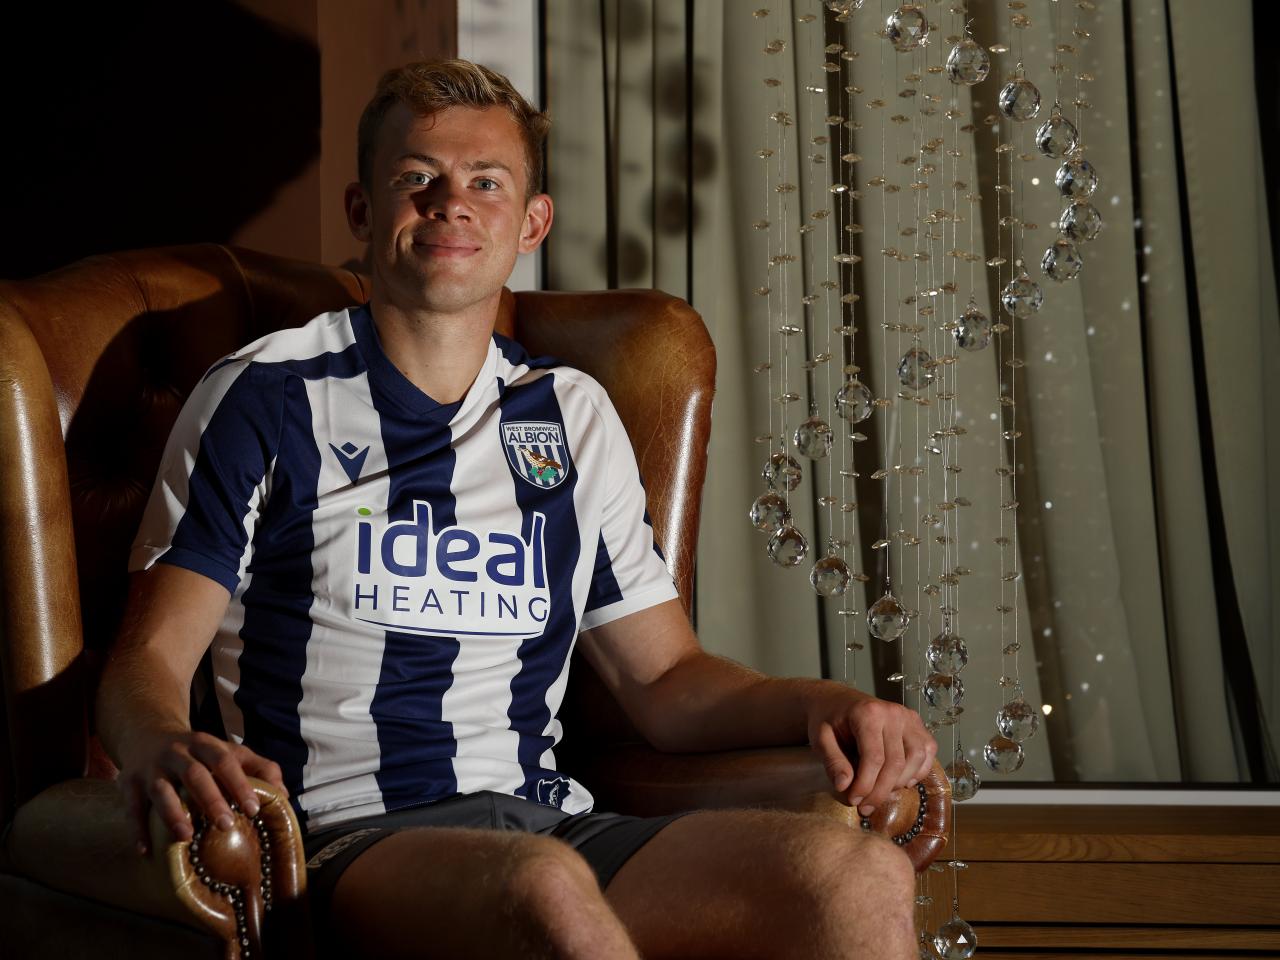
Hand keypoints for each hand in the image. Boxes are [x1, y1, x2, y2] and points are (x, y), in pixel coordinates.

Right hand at [117, 729, 286, 853]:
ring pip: (161, 790)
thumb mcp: (227, 751)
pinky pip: (132, 808)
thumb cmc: (198, 752)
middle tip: (226, 825)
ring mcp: (151, 768)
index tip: (254, 809)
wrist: (147, 733)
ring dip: (174, 814)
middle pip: (194, 774)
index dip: (240, 784)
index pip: (225, 760)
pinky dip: (138, 830)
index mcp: (205, 743)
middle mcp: (177, 752)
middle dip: (211, 799)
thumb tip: (283, 794)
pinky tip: (147, 852)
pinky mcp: (128, 783)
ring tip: (186, 836)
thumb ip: (257, 768)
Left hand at [806, 689, 936, 816]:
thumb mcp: (820, 739)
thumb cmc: (828, 720)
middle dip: (881, 791)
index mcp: (868, 713)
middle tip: (865, 807)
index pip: (874, 758)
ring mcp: (908, 717)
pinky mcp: (917, 723)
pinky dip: (918, 771)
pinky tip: (901, 782)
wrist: (838, 701)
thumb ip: (833, 762)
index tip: (854, 800)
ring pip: (916, 758)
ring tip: (880, 794)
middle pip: (896, 762)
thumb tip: (845, 786)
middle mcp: (893, 712)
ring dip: (899, 783)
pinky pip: (927, 751)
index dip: (866, 785)